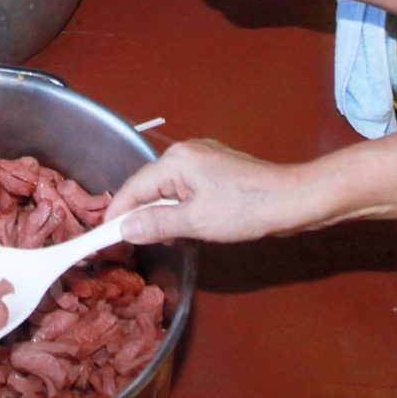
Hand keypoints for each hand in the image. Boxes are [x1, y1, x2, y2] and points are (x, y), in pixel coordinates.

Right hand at [106, 138, 322, 244]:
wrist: (292, 200)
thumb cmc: (244, 209)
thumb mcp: (195, 222)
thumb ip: (156, 224)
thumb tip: (125, 230)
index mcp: (176, 160)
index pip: (134, 187)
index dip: (117, 213)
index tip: (104, 237)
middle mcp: (186, 153)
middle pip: (150, 186)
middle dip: (141, 215)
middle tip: (135, 244)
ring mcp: (204, 159)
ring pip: (169, 189)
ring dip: (163, 214)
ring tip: (168, 239)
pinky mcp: (219, 170)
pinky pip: (187, 189)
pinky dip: (181, 209)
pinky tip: (188, 227)